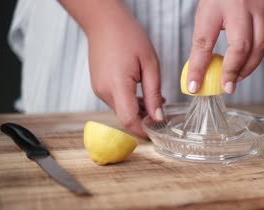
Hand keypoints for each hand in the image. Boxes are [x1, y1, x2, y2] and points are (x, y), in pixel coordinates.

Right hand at [60, 0, 162, 137]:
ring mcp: (99, 89)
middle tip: (163, 114)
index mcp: (117, 85)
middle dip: (145, 120)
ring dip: (139, 110)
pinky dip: (130, 102)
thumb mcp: (149, 64)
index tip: (157, 133)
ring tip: (157, 100)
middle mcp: (104, 91)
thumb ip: (153, 93)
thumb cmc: (128, 36)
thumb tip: (158, 116)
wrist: (103, 21)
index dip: (143, 131)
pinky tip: (143, 94)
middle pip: (126, 117)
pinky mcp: (99, 86)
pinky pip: (116, 101)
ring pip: (122, 110)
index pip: (129, 120)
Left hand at [186, 0, 263, 93]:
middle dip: (234, 71)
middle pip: (242, 47)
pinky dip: (258, 55)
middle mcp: (244, 6)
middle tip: (226, 86)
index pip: (205, 41)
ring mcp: (263, 10)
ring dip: (248, 67)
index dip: (199, 66)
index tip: (194, 85)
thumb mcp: (207, 11)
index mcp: (219, 4)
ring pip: (260, 46)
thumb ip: (203, 39)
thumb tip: (198, 69)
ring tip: (236, 78)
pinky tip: (249, 61)